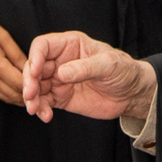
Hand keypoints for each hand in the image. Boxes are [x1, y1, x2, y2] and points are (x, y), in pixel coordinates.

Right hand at [21, 31, 154, 124]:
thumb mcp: (108, 65)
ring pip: (36, 86)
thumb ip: (86, 68)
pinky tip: (45, 116)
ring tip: (35, 110)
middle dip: (29, 81)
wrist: (132, 94)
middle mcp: (60, 61)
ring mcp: (59, 80)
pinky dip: (41, 109)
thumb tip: (62, 72)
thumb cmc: (124, 71)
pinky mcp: (61, 97)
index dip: (35, 57)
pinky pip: (45, 102)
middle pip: (35, 67)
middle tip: (30, 95)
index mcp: (70, 45)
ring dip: (32, 98)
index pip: (43, 46)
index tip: (35, 72)